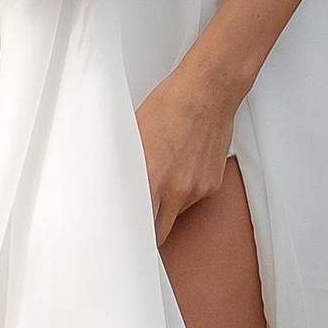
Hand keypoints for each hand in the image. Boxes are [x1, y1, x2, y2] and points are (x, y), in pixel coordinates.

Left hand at [136, 58, 238, 245]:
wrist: (207, 92)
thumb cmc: (169, 105)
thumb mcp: (135, 134)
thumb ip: (127, 166)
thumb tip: (116, 185)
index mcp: (150, 178)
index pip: (137, 226)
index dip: (129, 234)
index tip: (122, 234)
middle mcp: (175, 190)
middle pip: (159, 232)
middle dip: (148, 229)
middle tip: (138, 218)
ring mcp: (196, 189)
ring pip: (175, 213)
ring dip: (166, 205)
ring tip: (163, 175)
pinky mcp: (211, 185)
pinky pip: (193, 199)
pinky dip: (185, 190)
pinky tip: (182, 165)